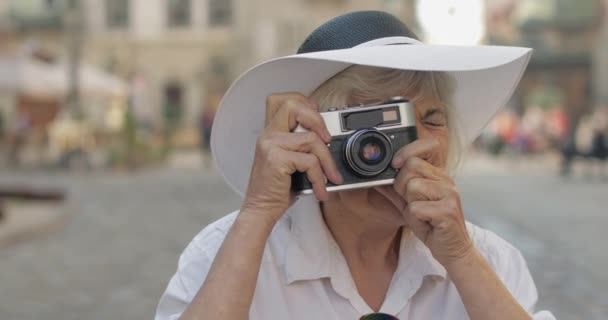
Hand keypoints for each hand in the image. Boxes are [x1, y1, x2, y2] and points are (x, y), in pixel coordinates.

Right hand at [241, 93, 342, 224]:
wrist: (260, 211)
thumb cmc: (277, 190)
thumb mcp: (290, 162)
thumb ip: (300, 145)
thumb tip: (327, 137)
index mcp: (270, 133)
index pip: (281, 100)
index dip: (303, 102)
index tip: (317, 121)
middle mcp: (268, 135)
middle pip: (293, 105)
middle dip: (317, 119)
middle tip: (327, 139)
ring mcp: (270, 145)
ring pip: (311, 139)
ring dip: (327, 161)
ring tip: (331, 177)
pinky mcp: (276, 159)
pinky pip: (310, 161)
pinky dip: (320, 177)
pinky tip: (320, 190)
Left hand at [376, 138, 472, 266]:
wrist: (453, 250)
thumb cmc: (433, 227)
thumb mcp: (410, 206)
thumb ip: (395, 191)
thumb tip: (377, 178)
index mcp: (439, 176)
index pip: (425, 147)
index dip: (406, 153)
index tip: (394, 164)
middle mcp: (447, 181)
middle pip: (411, 167)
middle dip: (402, 186)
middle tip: (412, 203)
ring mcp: (449, 194)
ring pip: (412, 187)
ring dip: (410, 205)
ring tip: (422, 214)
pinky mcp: (448, 211)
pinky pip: (415, 208)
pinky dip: (415, 219)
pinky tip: (427, 223)